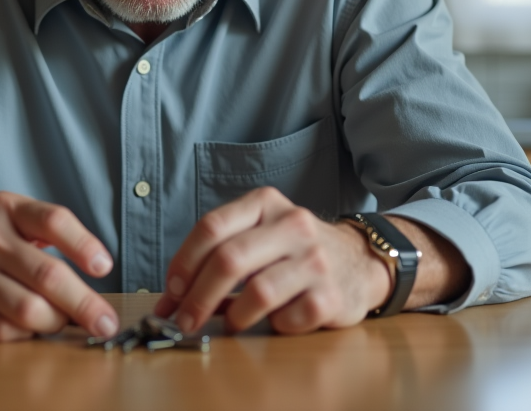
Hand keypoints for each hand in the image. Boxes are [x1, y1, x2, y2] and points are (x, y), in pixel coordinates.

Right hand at [0, 191, 118, 341]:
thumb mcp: (11, 218)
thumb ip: (50, 234)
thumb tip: (97, 270)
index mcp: (5, 209)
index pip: (53, 221)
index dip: (84, 245)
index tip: (104, 267)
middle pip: (48, 275)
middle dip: (84, 304)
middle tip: (105, 322)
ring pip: (28, 309)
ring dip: (55, 321)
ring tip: (62, 321)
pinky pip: (3, 331)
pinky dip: (25, 334)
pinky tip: (29, 326)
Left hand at [153, 187, 390, 334]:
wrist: (358, 261)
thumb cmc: (294, 251)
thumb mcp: (260, 235)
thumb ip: (219, 256)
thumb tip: (172, 300)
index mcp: (265, 203)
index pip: (212, 227)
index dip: (184, 263)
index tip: (171, 292)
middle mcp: (292, 224)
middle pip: (229, 259)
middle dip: (198, 297)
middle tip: (184, 321)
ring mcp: (315, 259)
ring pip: (258, 292)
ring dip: (233, 316)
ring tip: (230, 323)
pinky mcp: (332, 295)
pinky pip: (288, 318)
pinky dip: (272, 326)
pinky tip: (274, 321)